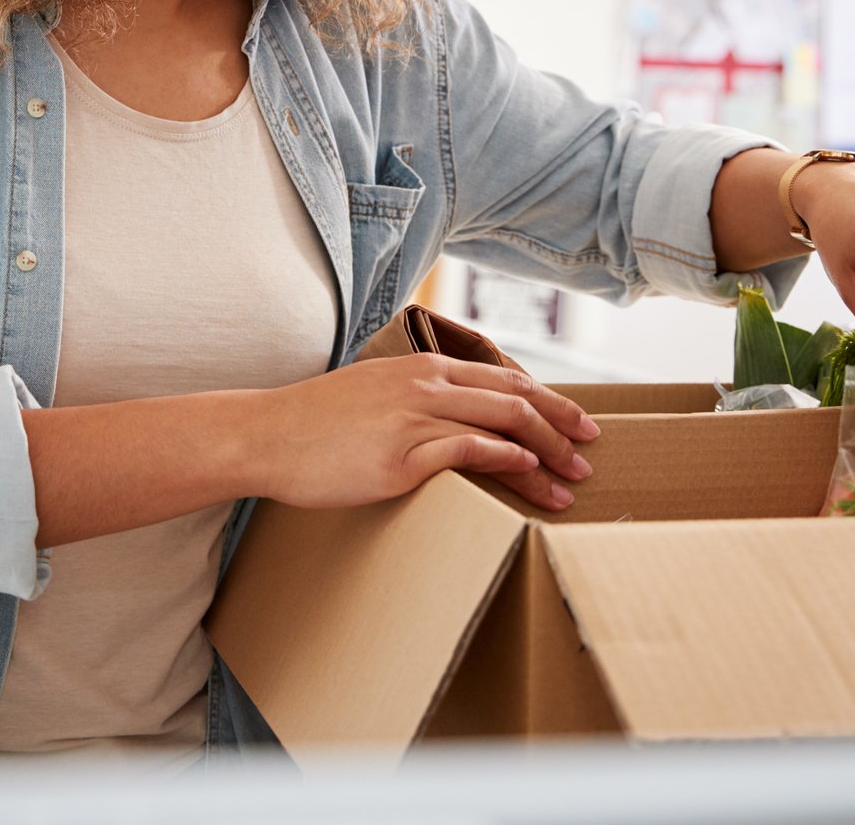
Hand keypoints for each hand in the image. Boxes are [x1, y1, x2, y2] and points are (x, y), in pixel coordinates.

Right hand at [244, 353, 599, 512]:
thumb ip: (419, 397)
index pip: (504, 378)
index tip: (579, 423)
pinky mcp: (399, 458)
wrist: (266, 435)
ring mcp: (413, 419)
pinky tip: (526, 476)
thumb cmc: (318, 422)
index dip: (550, 400)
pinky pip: (466, 451)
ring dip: (544, 457)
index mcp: (423, 368)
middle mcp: (425, 385)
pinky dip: (505, 460)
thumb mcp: (376, 392)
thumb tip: (457, 417)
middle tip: (588, 455)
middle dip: (561, 427)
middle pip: (515, 399)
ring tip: (569, 486)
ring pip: (501, 426)